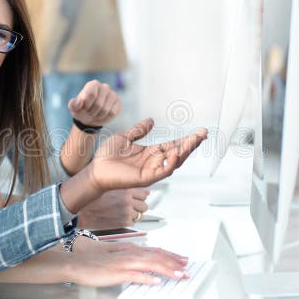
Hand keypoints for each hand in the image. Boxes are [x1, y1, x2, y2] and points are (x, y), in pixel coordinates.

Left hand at [68, 79, 120, 127]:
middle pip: (99, 104)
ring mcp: (113, 94)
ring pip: (105, 110)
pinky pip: (112, 113)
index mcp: (93, 84)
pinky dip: (105, 117)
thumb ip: (73, 104)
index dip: (86, 105)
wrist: (90, 117)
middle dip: (91, 112)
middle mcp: (104, 87)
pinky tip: (102, 115)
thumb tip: (80, 101)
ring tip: (95, 114)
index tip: (83, 108)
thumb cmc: (81, 109)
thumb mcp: (74, 108)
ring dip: (98, 116)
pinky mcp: (118, 103)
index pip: (92, 94)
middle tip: (89, 113)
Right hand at [68, 240, 188, 285]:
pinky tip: (156, 282)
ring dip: (166, 270)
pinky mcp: (118, 272)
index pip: (156, 251)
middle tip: (186, 270)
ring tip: (178, 276)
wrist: (78, 264)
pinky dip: (148, 278)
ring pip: (151, 264)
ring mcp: (125, 263)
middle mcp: (130, 254)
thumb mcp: (118, 260)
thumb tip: (147, 271)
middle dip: (174, 264)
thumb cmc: (96, 264)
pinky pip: (136, 275)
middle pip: (157, 257)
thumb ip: (133, 263)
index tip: (183, 260)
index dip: (171, 256)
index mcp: (131, 250)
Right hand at [79, 188, 149, 228]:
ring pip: (140, 216)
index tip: (137, 198)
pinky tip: (120, 218)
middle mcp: (128, 200)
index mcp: (125, 189)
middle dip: (138, 207)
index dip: (140, 197)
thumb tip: (139, 190)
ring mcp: (126, 212)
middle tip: (130, 207)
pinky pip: (133, 223)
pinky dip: (128, 222)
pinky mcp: (123, 223)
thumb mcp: (109, 186)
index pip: (144, 193)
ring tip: (124, 213)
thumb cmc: (91, 199)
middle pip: (144, 205)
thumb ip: (124, 187)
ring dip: (134, 215)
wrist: (81, 211)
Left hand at [91, 118, 206, 190]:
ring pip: (174, 162)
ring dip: (185, 152)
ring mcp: (151, 171)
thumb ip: (139, 130)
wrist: (95, 169)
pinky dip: (170, 163)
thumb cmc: (107, 156)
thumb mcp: (125, 137)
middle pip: (178, 154)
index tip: (199, 131)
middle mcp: (154, 162)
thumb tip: (151, 120)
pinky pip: (162, 171)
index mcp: (151, 153)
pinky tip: (175, 152)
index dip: (186, 139)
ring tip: (193, 140)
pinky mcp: (145, 178)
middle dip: (191, 144)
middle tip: (203, 134)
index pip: (173, 145)